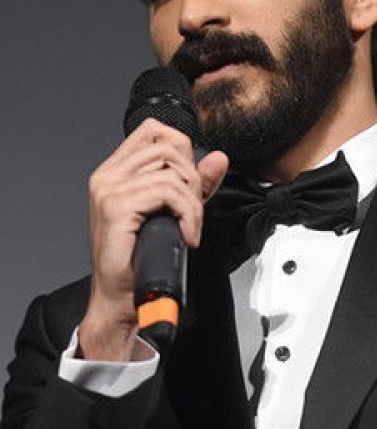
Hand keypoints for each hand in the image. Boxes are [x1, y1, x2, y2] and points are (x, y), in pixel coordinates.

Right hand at [78, 118, 228, 360]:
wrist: (121, 298)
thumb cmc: (139, 260)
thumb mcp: (173, 212)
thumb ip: (195, 183)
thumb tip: (218, 159)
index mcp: (115, 171)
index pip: (153, 130)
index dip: (181, 149)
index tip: (189, 182)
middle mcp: (108, 175)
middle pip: (168, 147)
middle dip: (191, 179)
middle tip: (191, 210)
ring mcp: (109, 188)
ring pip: (172, 171)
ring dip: (192, 202)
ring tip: (189, 225)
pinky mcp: (116, 206)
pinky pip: (168, 191)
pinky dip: (188, 213)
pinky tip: (186, 233)